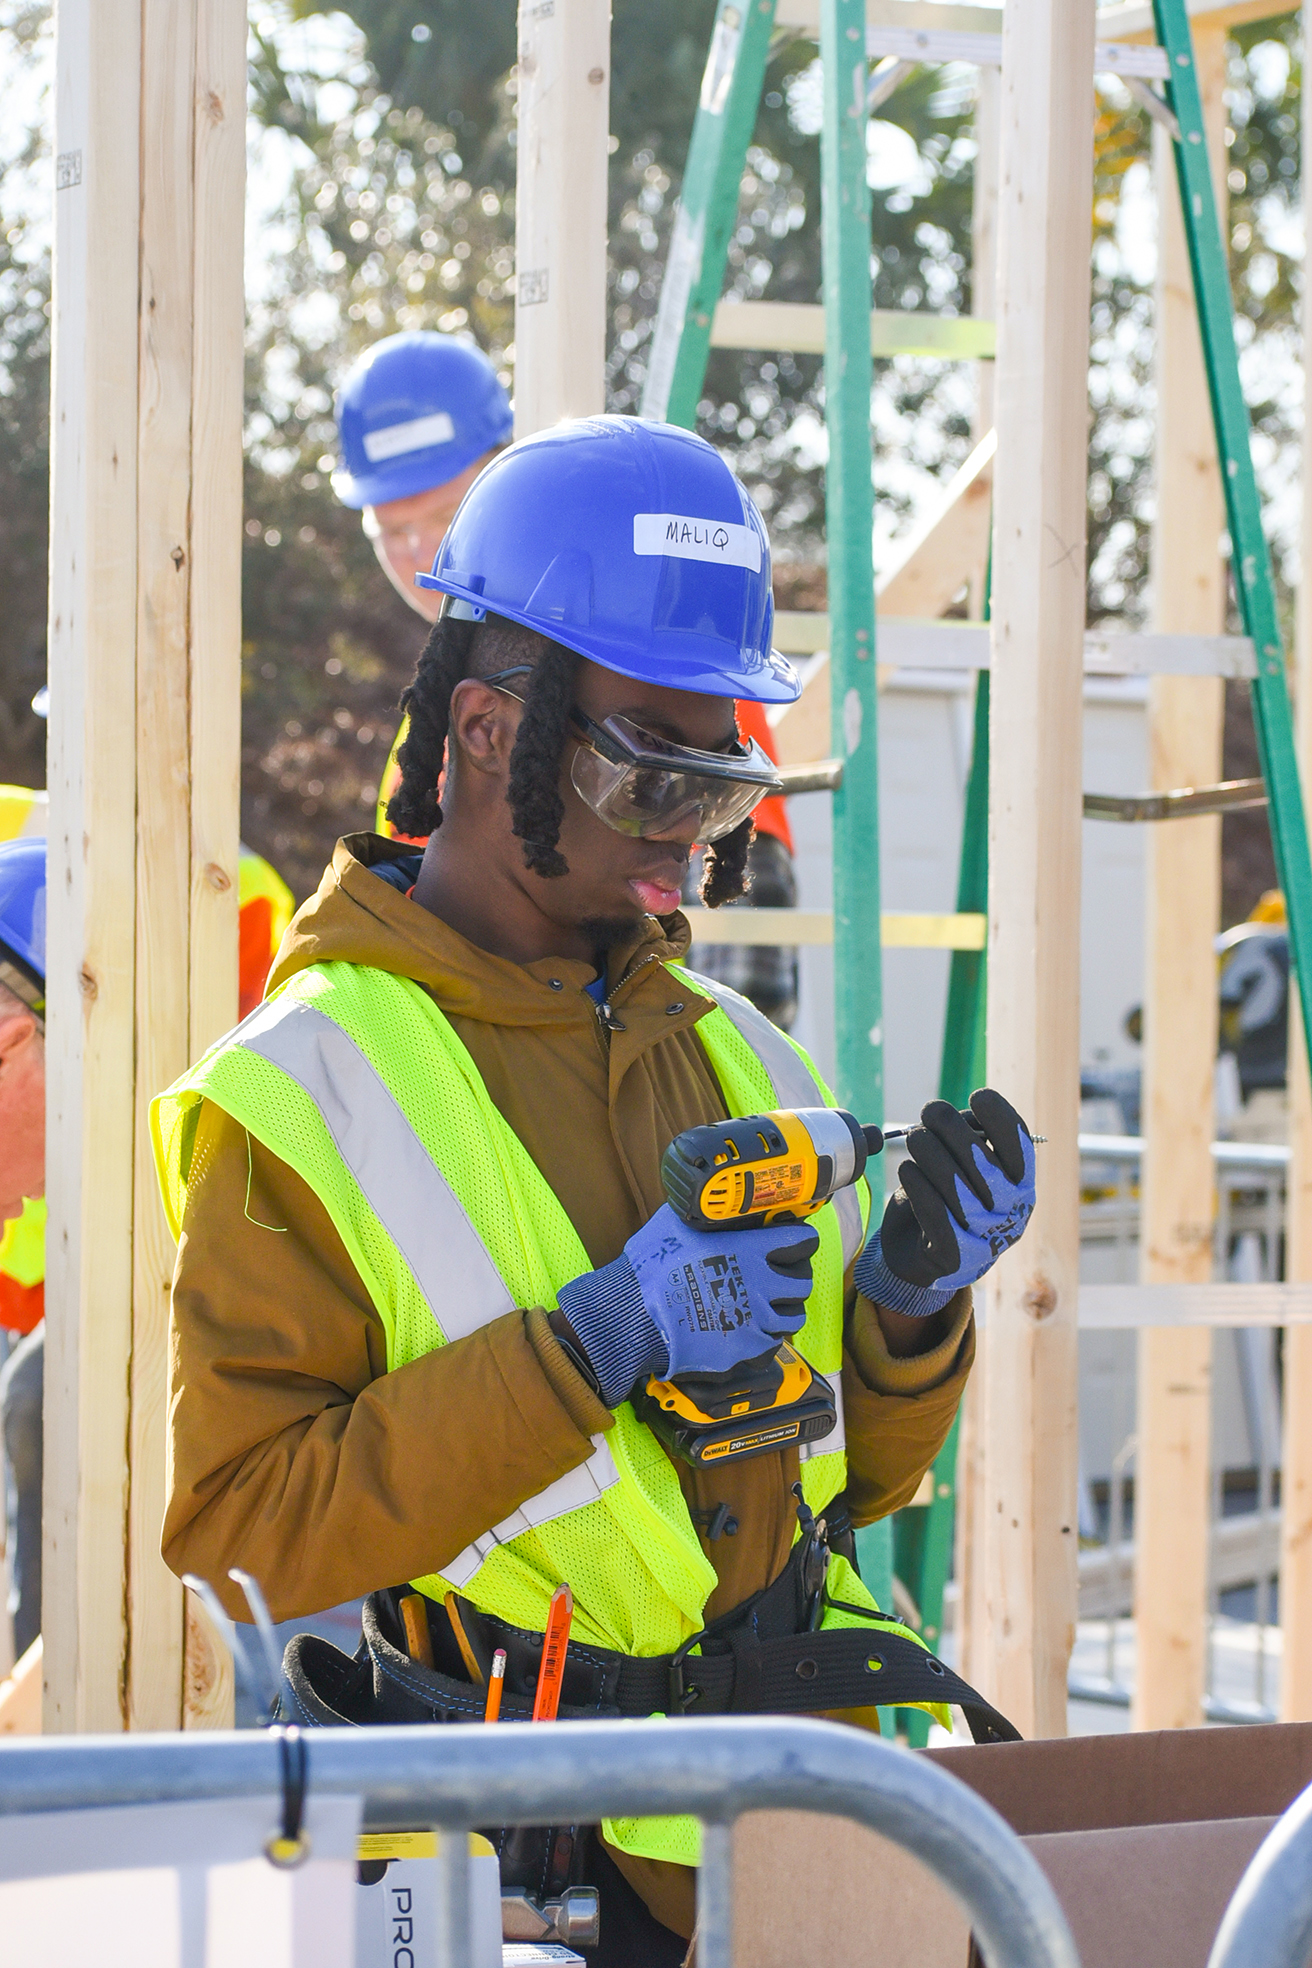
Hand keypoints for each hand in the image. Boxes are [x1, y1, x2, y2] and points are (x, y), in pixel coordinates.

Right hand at [556, 1203, 818, 1407]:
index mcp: (750, 1248)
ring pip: (793, 1317)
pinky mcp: (747, 1349)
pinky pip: (772, 1344)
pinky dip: (765, 1338)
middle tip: (778, 1279)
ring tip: (767, 1309)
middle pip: (802, 1282)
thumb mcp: (676, 1224)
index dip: (801, 1240)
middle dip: (793, 1279)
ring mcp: (757, 1320)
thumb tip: (707, 1204)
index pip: (801, 1241)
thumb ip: (702, 1214)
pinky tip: (750, 1332)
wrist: (635, 1316)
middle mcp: (762, 1284)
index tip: (795, 1242)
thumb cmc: (652, 1267)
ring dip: (783, 1311)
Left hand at [854, 1089, 1034, 1317]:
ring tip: (914, 1137)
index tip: (979, 1097)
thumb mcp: (960, 1165)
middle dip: (955, 1131)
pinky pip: (937, 1218)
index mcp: (1020, 1186)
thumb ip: (967, 1139)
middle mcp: (1012, 1214)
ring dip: (933, 1156)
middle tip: (930, 1111)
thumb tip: (958, 1115)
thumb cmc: (943, 1198)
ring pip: (960, 1191)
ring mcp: (986, 1240)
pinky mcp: (955, 1259)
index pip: (1021, 1150)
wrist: (918, 1256)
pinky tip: (907, 1170)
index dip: (1003, 1121)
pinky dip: (920, 1189)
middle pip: (986, 1167)